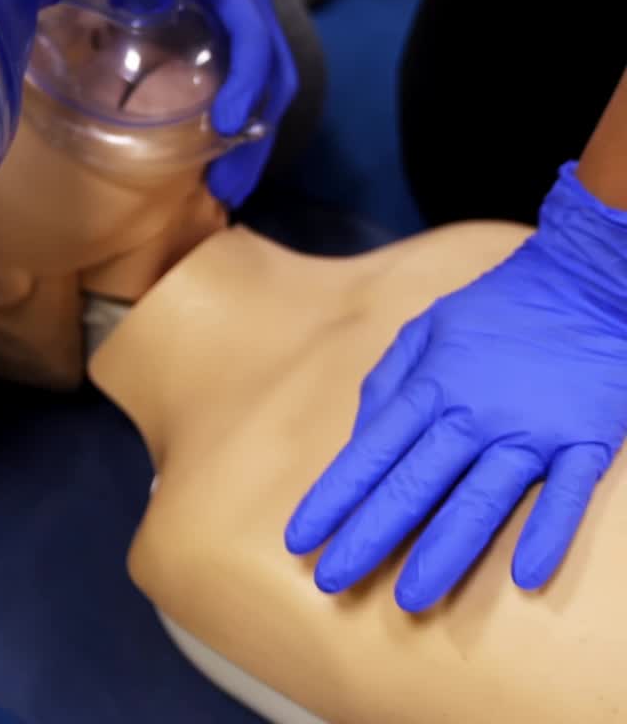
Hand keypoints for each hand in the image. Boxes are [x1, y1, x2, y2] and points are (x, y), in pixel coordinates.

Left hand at [131, 0, 296, 206]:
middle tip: (226, 194)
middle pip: (274, 85)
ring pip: (270, 89)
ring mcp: (251, 20)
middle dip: (254, 142)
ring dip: (251, 141)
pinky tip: (212, 148)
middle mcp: (252, 9)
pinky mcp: (240, 26)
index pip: (253, 43)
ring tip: (224, 189)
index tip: (223, 124)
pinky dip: (242, 119)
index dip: (243, 86)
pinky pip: (253, 79)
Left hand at [285, 162, 626, 610]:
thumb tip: (359, 435)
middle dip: (368, 537)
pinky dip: (545, 535)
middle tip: (332, 581)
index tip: (299, 538)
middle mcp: (472, 414)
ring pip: (479, 503)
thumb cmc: (496, 308)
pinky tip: (523, 577)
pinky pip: (565, 497)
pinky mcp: (583, 441)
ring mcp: (529, 431)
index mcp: (430, 387)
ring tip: (410, 599)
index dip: (332, 499)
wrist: (583, 283)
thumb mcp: (426, 329)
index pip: (369, 454)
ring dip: (443, 553)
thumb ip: (389, 383)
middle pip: (412, 486)